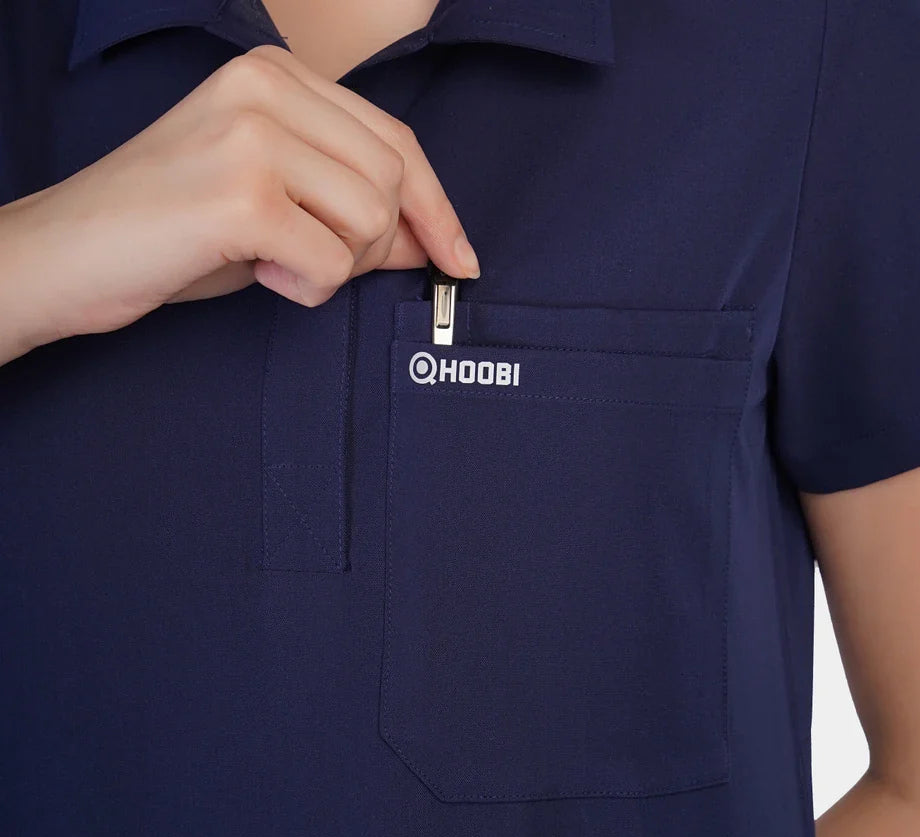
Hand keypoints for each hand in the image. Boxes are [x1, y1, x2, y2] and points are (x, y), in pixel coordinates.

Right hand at [0, 44, 479, 364]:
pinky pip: (331, 261)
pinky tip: (263, 275)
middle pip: (394, 182)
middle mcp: (266, 87)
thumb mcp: (277, 205)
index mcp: (277, 74)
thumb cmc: (174, 230)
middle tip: (316, 262)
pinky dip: (310, 287)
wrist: (69, 253)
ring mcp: (252, 136)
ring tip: (278, 263)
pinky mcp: (240, 194)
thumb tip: (429, 243)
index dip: (439, 209)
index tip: (458, 259)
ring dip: (338, 266)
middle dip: (376, 246)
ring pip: (372, 220)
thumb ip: (352, 208)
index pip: (398, 141)